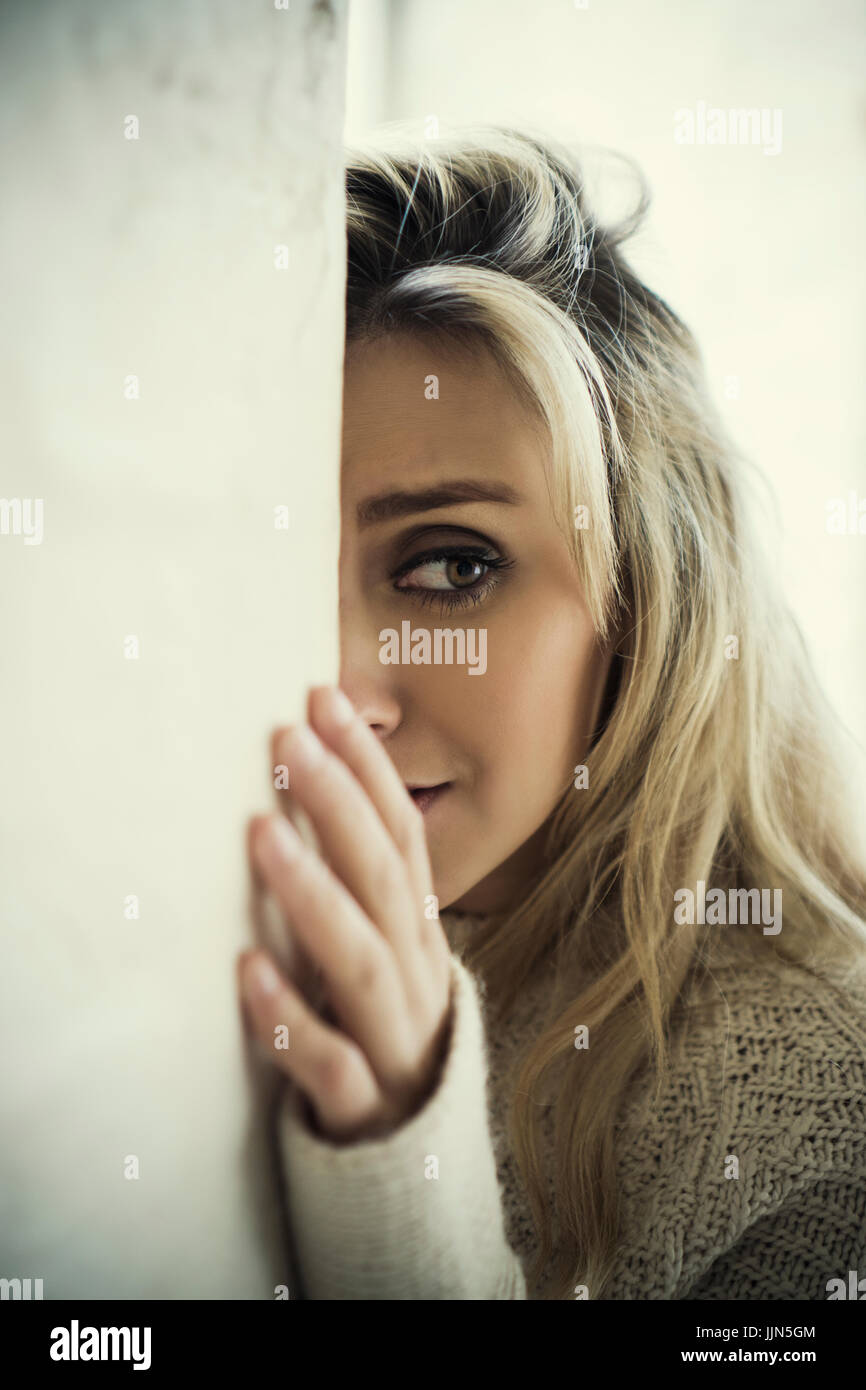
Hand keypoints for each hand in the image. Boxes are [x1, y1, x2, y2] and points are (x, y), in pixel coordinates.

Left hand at [238, 684, 453, 1143]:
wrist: (415, 1176)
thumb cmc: (382, 1045)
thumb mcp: (383, 961)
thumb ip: (359, 894)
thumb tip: (308, 796)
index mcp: (423, 939)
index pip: (404, 837)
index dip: (368, 768)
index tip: (326, 700)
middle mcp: (420, 980)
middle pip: (387, 881)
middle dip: (340, 804)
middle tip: (286, 738)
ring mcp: (398, 1043)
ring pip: (362, 960)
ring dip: (314, 892)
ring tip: (261, 831)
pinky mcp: (366, 1108)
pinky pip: (331, 1061)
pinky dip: (291, 1015)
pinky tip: (246, 969)